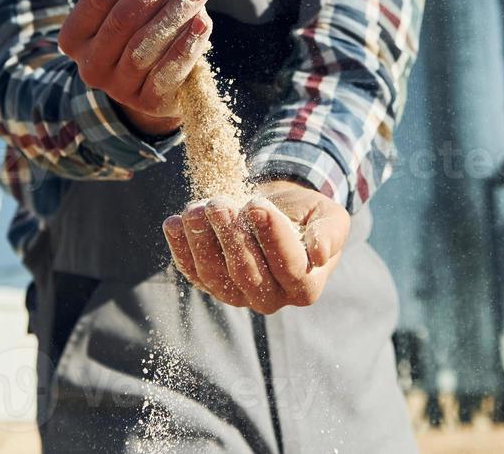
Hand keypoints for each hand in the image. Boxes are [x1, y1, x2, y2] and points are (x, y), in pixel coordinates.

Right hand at [58, 0, 213, 135]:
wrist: (157, 83)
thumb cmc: (138, 28)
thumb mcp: (119, 2)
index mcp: (74, 37)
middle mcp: (90, 66)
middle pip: (124, 18)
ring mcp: (118, 89)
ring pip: (146, 44)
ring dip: (176, 11)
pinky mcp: (149, 103)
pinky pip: (168, 72)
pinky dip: (186, 46)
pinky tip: (203, 22)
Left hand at [161, 180, 350, 313]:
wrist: (281, 212)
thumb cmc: (308, 216)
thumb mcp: (329, 217)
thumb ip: (330, 234)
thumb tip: (319, 254)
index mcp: (305, 286)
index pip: (288, 266)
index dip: (271, 237)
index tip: (257, 206)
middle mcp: (271, 298)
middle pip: (247, 274)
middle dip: (231, 237)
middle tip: (219, 205)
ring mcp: (238, 295)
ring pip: (215, 276)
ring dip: (202, 242)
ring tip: (196, 209)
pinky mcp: (212, 285)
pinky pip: (193, 272)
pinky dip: (180, 248)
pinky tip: (174, 223)